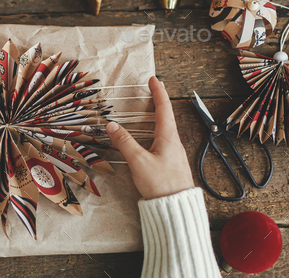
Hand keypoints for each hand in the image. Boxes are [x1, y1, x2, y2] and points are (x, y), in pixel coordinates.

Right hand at [106, 76, 193, 199]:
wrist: (176, 209)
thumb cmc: (161, 184)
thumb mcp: (138, 161)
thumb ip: (124, 142)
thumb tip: (112, 125)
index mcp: (168, 137)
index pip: (164, 108)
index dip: (158, 92)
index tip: (154, 79)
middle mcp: (173, 142)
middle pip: (166, 117)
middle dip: (158, 102)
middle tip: (151, 91)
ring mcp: (173, 154)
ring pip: (164, 130)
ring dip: (156, 118)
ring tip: (148, 111)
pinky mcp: (170, 164)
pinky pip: (162, 142)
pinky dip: (154, 133)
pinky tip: (148, 139)